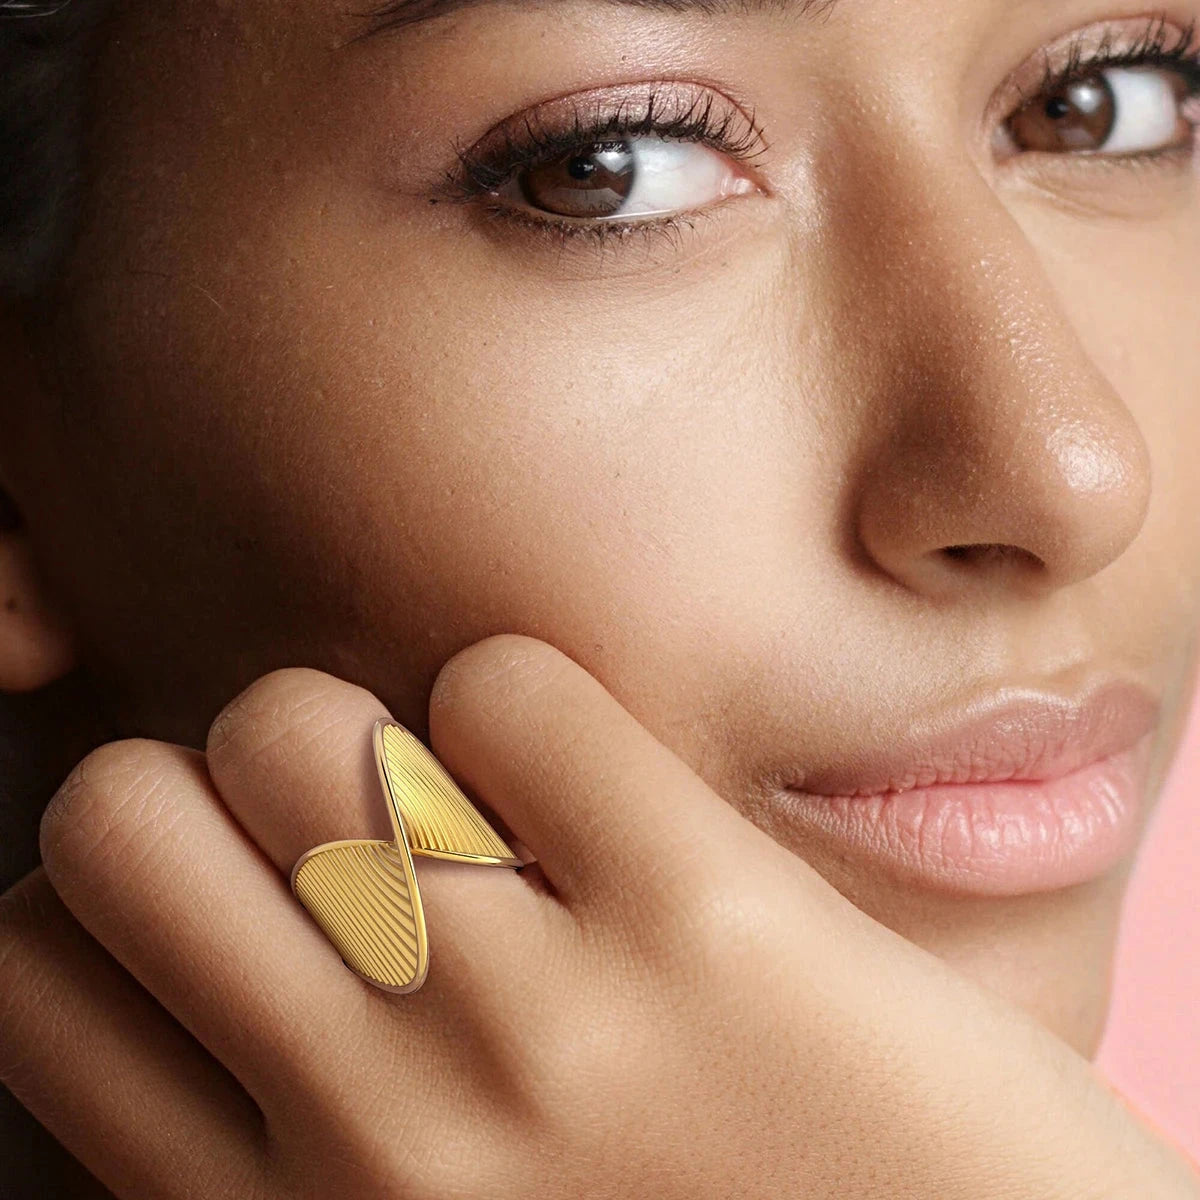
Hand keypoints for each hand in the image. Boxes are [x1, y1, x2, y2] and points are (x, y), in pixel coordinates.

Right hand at [1, 634, 1196, 1198]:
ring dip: (366, 730)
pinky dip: (532, 707)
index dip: (109, 902)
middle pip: (118, 812)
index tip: (226, 899)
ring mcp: (543, 1022)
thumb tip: (236, 979)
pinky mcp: (712, 922)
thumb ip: (311, 1157)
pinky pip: (515, 695)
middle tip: (345, 829)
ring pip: (292, 730)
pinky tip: (597, 787)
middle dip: (211, 784)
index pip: (36, 975)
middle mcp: (381, 1129)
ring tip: (475, 798)